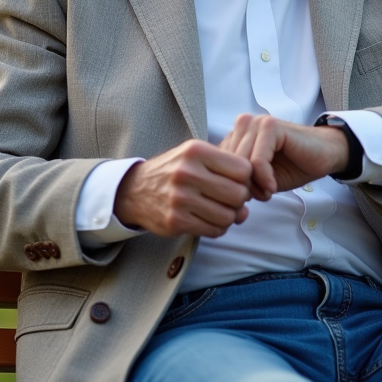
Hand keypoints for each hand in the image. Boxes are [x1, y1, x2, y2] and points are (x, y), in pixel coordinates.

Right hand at [113, 140, 252, 237]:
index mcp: (195, 151)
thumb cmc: (174, 171)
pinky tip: (208, 220)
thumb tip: (246, 207)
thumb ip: (225, 172)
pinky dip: (217, 228)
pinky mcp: (176, 221)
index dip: (245, 178)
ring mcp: (180, 198)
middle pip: (238, 194)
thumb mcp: (195, 156)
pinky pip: (213, 230)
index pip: (243, 169)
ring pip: (228, 216)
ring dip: (229, 217)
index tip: (236, 182)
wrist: (135, 190)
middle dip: (239, 200)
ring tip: (219, 210)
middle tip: (230, 200)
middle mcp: (187, 172)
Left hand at [220, 114, 349, 200]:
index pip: (217, 164)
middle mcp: (243, 125)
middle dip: (240, 188)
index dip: (229, 187)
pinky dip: (264, 179)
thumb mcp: (259, 179)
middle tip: (259, 198)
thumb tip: (219, 197)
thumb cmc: (292, 166)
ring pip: (240, 164)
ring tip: (267, 192)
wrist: (324, 155)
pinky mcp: (271, 126)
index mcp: (236, 135)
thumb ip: (238, 181)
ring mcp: (256, 123)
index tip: (244, 203)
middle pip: (227, 165)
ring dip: (253, 185)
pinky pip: (257, 161)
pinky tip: (273, 187)